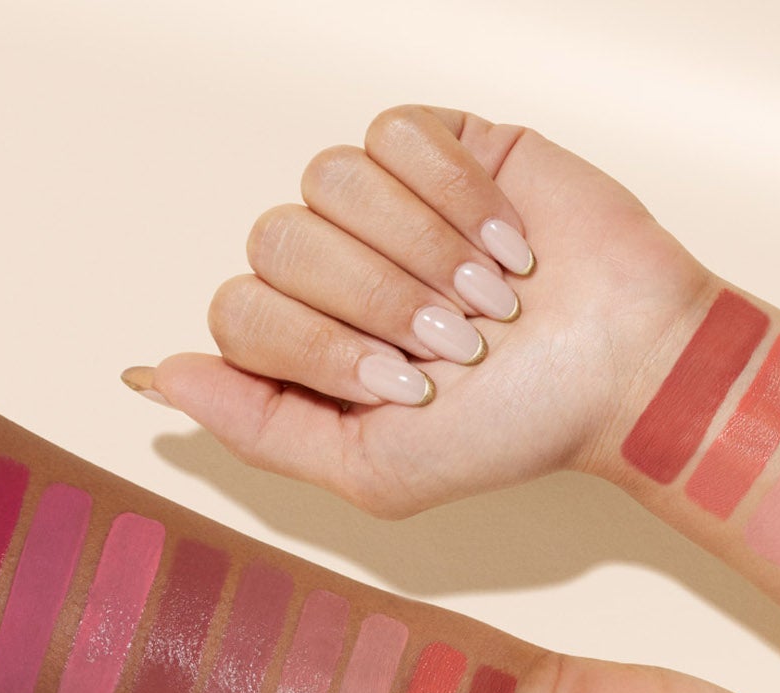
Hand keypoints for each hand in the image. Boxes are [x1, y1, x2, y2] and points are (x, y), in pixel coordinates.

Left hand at [128, 105, 706, 513]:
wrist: (627, 367)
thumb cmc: (515, 429)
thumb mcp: (376, 470)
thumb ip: (259, 430)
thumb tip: (152, 374)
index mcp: (306, 348)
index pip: (238, 311)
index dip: (317, 344)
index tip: (408, 386)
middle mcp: (330, 270)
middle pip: (276, 239)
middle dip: (374, 299)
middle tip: (459, 344)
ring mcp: (381, 204)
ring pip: (327, 176)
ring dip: (419, 248)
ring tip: (491, 297)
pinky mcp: (439, 145)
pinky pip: (393, 134)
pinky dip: (454, 196)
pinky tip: (508, 242)